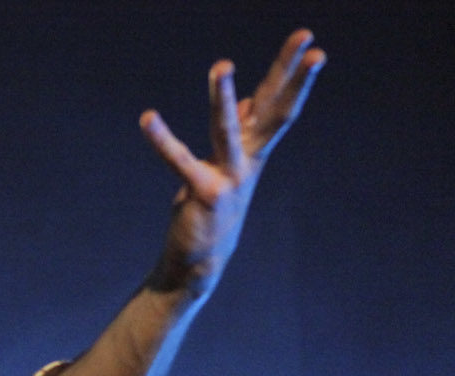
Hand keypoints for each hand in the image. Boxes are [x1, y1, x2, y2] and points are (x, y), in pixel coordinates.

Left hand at [140, 29, 324, 295]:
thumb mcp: (229, 166)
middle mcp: (249, 159)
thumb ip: (239, 132)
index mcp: (255, 149)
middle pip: (275, 107)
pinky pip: (179, 159)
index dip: (292, 69)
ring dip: (223, 95)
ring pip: (227, 128)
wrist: (200, 259)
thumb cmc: (213, 208)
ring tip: (221, 64)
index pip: (277, 101)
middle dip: (291, 71)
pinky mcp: (203, 191)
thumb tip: (246, 102)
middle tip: (307, 34)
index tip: (309, 39)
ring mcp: (229, 175)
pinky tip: (148, 117)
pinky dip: (162, 138)